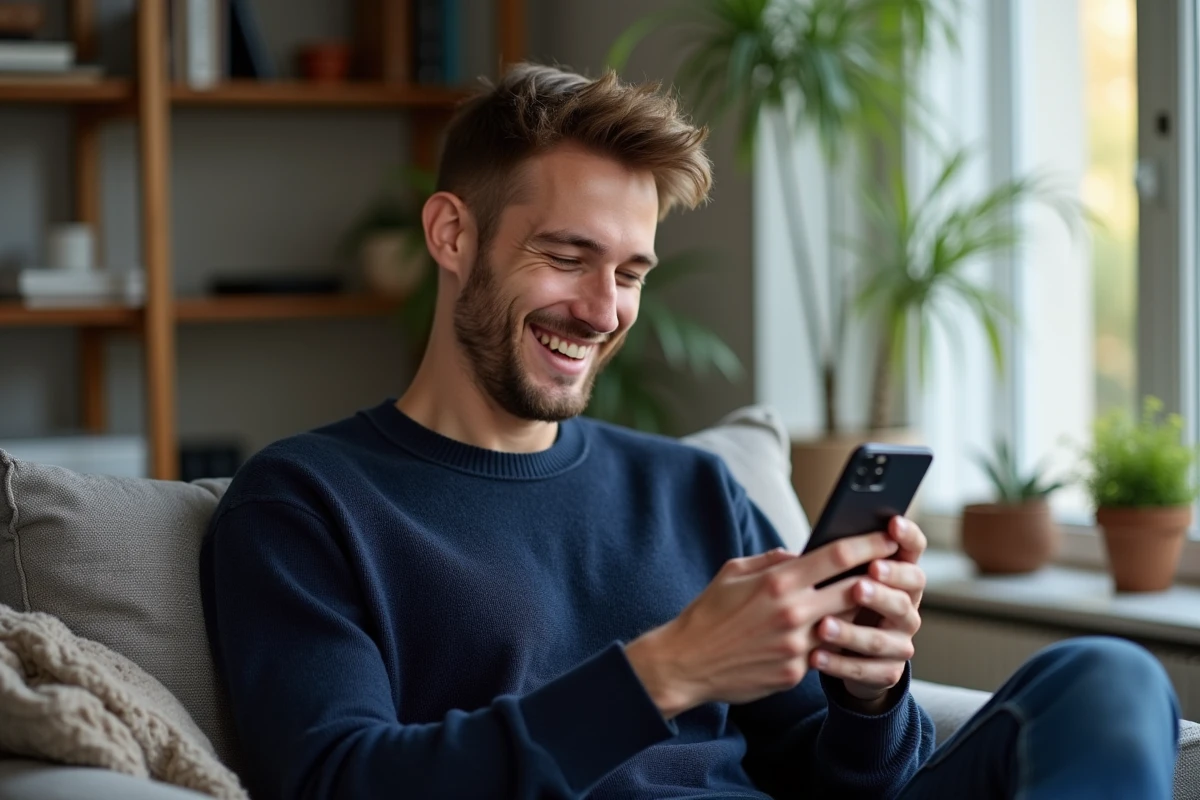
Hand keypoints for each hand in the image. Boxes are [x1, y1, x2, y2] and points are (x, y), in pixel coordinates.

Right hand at [624, 534, 899, 718]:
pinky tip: (837, 634)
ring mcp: (796, 646)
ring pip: (846, 623)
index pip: (836, 556)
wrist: (686, 663)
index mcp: (777, 581)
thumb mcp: (733, 572)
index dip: (868, 544)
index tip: (887, 536)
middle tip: (896, 568)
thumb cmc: (708, 613)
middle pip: (854, 589)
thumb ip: (772, 559)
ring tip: (872, 600)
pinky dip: (833, 641)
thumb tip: (800, 553)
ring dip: (860, 612)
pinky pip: (825, 652)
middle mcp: (792, 612)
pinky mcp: (795, 673)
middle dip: (879, 577)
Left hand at [814, 517, 927, 710]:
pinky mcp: (888, 671)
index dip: (907, 536)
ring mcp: (900, 642)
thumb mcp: (834, 578)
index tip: (892, 524)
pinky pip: (867, 669)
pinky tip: (815, 656)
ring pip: (881, 637)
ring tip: (822, 625)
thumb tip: (818, 543)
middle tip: (858, 584)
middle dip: (882, 589)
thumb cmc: (835, 601)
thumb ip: (834, 561)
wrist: (844, 655)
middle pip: (904, 596)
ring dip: (851, 632)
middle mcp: (907, 607)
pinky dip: (840, 664)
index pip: (913, 550)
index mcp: (898, 576)